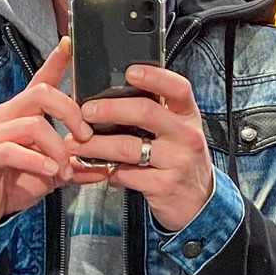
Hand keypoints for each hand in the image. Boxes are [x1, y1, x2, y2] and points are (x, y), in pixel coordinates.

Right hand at [0, 38, 92, 225]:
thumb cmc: (16, 180)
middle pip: (42, 94)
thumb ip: (76, 165)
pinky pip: (12, 150)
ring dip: (57, 148)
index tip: (70, 44)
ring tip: (64, 169)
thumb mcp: (52, 172)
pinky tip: (50, 172)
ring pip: (33, 125)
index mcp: (24, 114)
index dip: (55, 61)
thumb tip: (104, 167)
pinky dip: (36, 161)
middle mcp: (8, 116)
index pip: (41, 80)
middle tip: (85, 137)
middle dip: (70, 113)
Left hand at [76, 63, 214, 233]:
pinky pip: (127, 174)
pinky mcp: (164, 186)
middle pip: (145, 112)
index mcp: (187, 116)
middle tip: (85, 112)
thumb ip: (157, 114)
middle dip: (109, 109)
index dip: (154, 76)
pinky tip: (103, 171)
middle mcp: (186, 136)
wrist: (199, 202)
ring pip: (128, 147)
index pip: (177, 88)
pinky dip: (109, 172)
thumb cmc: (180, 160)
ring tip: (76, 144)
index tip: (130, 72)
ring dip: (96, 145)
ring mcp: (177, 162)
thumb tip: (113, 96)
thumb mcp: (178, 132)